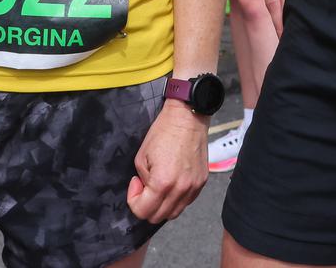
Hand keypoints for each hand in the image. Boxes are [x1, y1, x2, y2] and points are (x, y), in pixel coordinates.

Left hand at [126, 102, 208, 223]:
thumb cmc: (164, 132)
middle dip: (146, 206)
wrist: (187, 118)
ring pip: (174, 213)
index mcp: (163, 182)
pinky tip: (172, 184)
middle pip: (158, 217)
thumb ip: (142, 181)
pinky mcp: (202, 182)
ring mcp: (194, 187)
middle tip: (144, 188)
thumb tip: (145, 190)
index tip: (135, 184)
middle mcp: (181, 189)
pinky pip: (186, 202)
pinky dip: (176, 199)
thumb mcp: (141, 157)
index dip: (134, 200)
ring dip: (162, 206)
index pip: (143, 211)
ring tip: (158, 187)